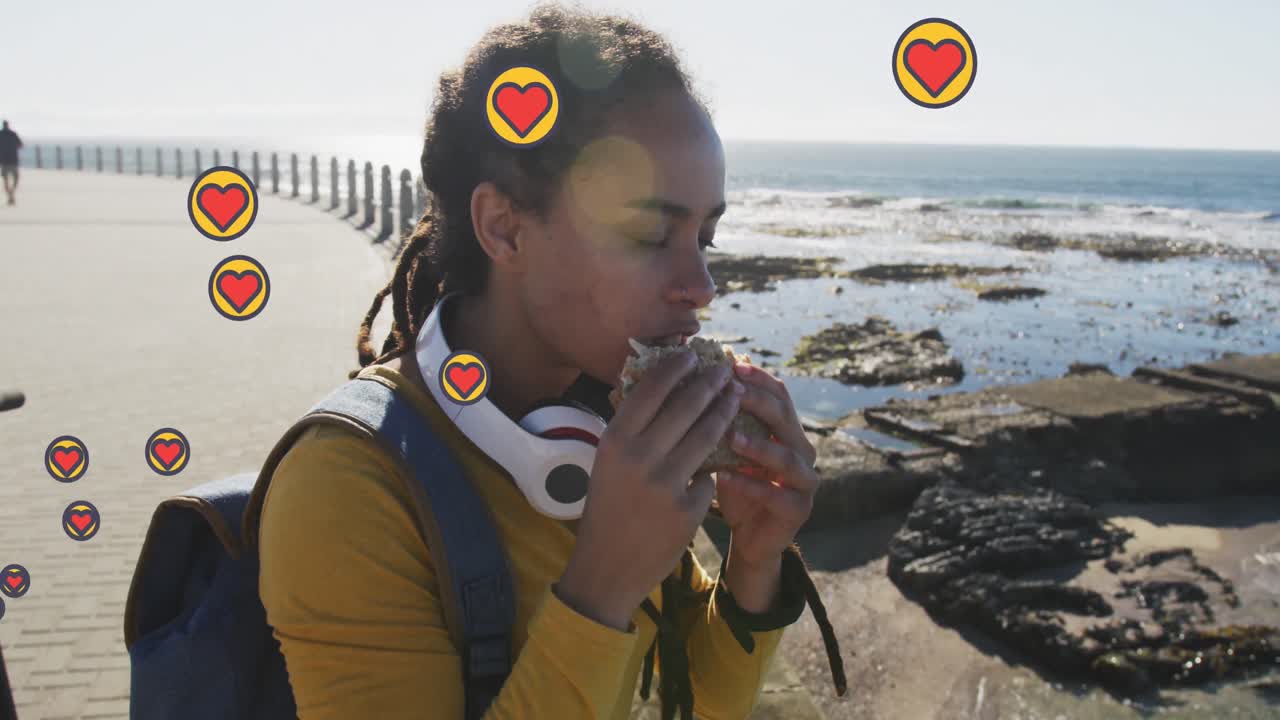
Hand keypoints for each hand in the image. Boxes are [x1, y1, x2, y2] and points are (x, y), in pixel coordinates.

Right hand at [558, 351, 741, 630]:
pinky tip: (714, 467)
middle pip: (686, 407)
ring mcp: (664, 484)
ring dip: (725, 413)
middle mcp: (638, 457)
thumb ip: (631, 428)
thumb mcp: (608, 463)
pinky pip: (708, 478)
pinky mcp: (687, 510)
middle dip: (711, 384)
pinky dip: (710, 472)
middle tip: (725, 372)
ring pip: (707, 436)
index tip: (692, 357)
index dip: (676, 368)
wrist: (606, 568)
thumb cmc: (608, 507)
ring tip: (735, 398)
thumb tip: (658, 384)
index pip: (651, 389)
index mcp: (615, 441)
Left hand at [714, 360, 817, 569]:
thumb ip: (723, 421)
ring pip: (786, 456)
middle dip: (758, 402)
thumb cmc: (736, 485)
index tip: (732, 366)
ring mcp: (805, 480)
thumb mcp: (728, 451)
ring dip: (757, 445)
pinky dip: (750, 484)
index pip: (779, 394)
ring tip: (729, 436)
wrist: (750, 536)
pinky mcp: (799, 508)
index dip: (758, 378)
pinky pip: (776, 494)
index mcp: (786, 430)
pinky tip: (724, 478)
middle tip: (730, 393)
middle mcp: (801, 450)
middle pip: (785, 417)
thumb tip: (694, 381)